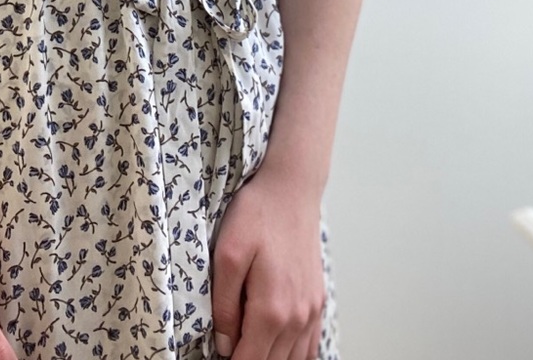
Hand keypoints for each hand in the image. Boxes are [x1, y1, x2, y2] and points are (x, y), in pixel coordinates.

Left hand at [211, 165, 325, 359]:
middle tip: (226, 349)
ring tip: (244, 347)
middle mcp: (297, 317)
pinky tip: (274, 347)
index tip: (215, 358)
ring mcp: (312, 311)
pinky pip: (309, 346)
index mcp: (271, 310)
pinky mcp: (317, 301)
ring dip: (269, 359)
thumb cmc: (256, 215)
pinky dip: (292, 355)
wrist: (291, 190)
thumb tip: (224, 344)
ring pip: (293, 359)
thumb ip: (223, 304)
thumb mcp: (227, 254)